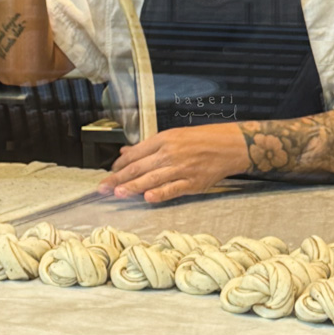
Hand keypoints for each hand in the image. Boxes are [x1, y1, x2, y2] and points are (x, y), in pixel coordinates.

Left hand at [99, 124, 248, 203]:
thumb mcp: (174, 136)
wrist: (229, 145)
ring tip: (118, 193)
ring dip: (133, 187)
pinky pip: (173, 189)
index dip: (120, 164)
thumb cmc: (202, 139)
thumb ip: (149, 146)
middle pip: (140, 166)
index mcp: (164, 139)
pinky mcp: (192, 182)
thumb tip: (126, 151)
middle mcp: (171, 153)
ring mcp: (182, 168)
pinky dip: (160, 194)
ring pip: (152, 178)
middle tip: (104, 186)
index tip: (110, 172)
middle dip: (119, 177)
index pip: (136, 153)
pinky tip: (147, 198)